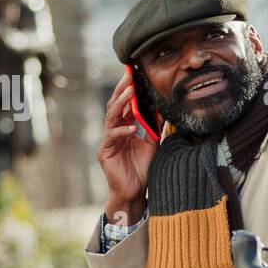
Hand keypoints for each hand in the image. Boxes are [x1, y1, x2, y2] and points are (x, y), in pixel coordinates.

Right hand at [98, 69, 154, 224]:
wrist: (134, 192)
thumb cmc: (141, 169)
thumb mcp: (152, 144)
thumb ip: (153, 128)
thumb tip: (162, 110)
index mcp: (123, 128)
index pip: (125, 105)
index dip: (129, 91)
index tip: (136, 75)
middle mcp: (114, 131)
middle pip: (116, 106)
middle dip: (122, 90)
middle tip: (130, 75)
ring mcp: (108, 141)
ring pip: (111, 117)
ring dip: (122, 104)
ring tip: (131, 92)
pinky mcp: (104, 152)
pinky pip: (112, 137)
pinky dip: (122, 131)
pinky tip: (131, 128)